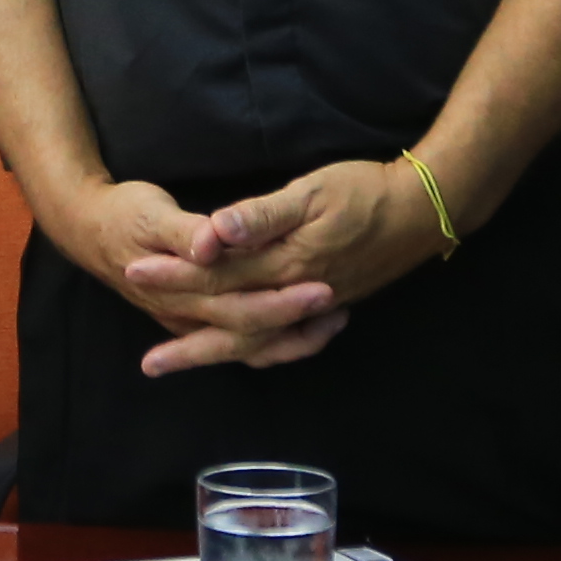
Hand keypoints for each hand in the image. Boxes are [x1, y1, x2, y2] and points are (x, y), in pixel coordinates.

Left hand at [124, 158, 446, 375]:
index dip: (174, 275)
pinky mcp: (326, 308)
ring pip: (257, 344)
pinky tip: (241, 354)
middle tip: (147, 363)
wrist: (425, 211)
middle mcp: (295, 296)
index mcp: (285, 265)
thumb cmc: (366, 191)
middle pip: (230, 326)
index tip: (135, 273)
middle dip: (187, 342)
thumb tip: (214, 232)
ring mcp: (313, 308)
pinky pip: (284, 344)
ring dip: (217, 356)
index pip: (217, 275)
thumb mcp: (313, 191)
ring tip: (183, 369)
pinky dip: (258, 353)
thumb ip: (261, 215)